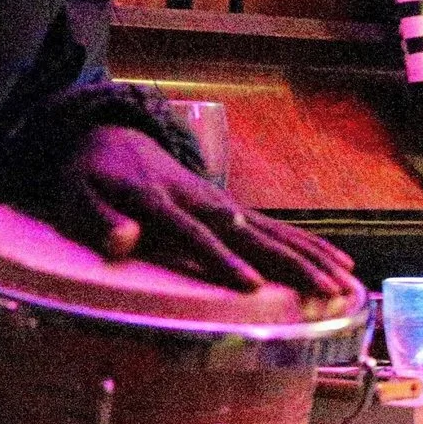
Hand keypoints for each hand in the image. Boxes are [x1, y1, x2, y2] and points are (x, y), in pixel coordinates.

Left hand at [51, 126, 358, 298]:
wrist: (109, 133)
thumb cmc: (89, 175)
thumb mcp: (76, 195)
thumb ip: (98, 219)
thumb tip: (125, 243)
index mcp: (159, 199)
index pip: (195, 234)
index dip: (223, 260)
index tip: (251, 287)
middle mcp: (200, 199)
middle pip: (251, 233)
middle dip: (291, 264)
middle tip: (327, 290)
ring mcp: (220, 201)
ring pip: (272, 230)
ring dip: (311, 258)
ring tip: (346, 284)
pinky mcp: (230, 207)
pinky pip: (274, 227)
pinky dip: (307, 244)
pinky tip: (336, 261)